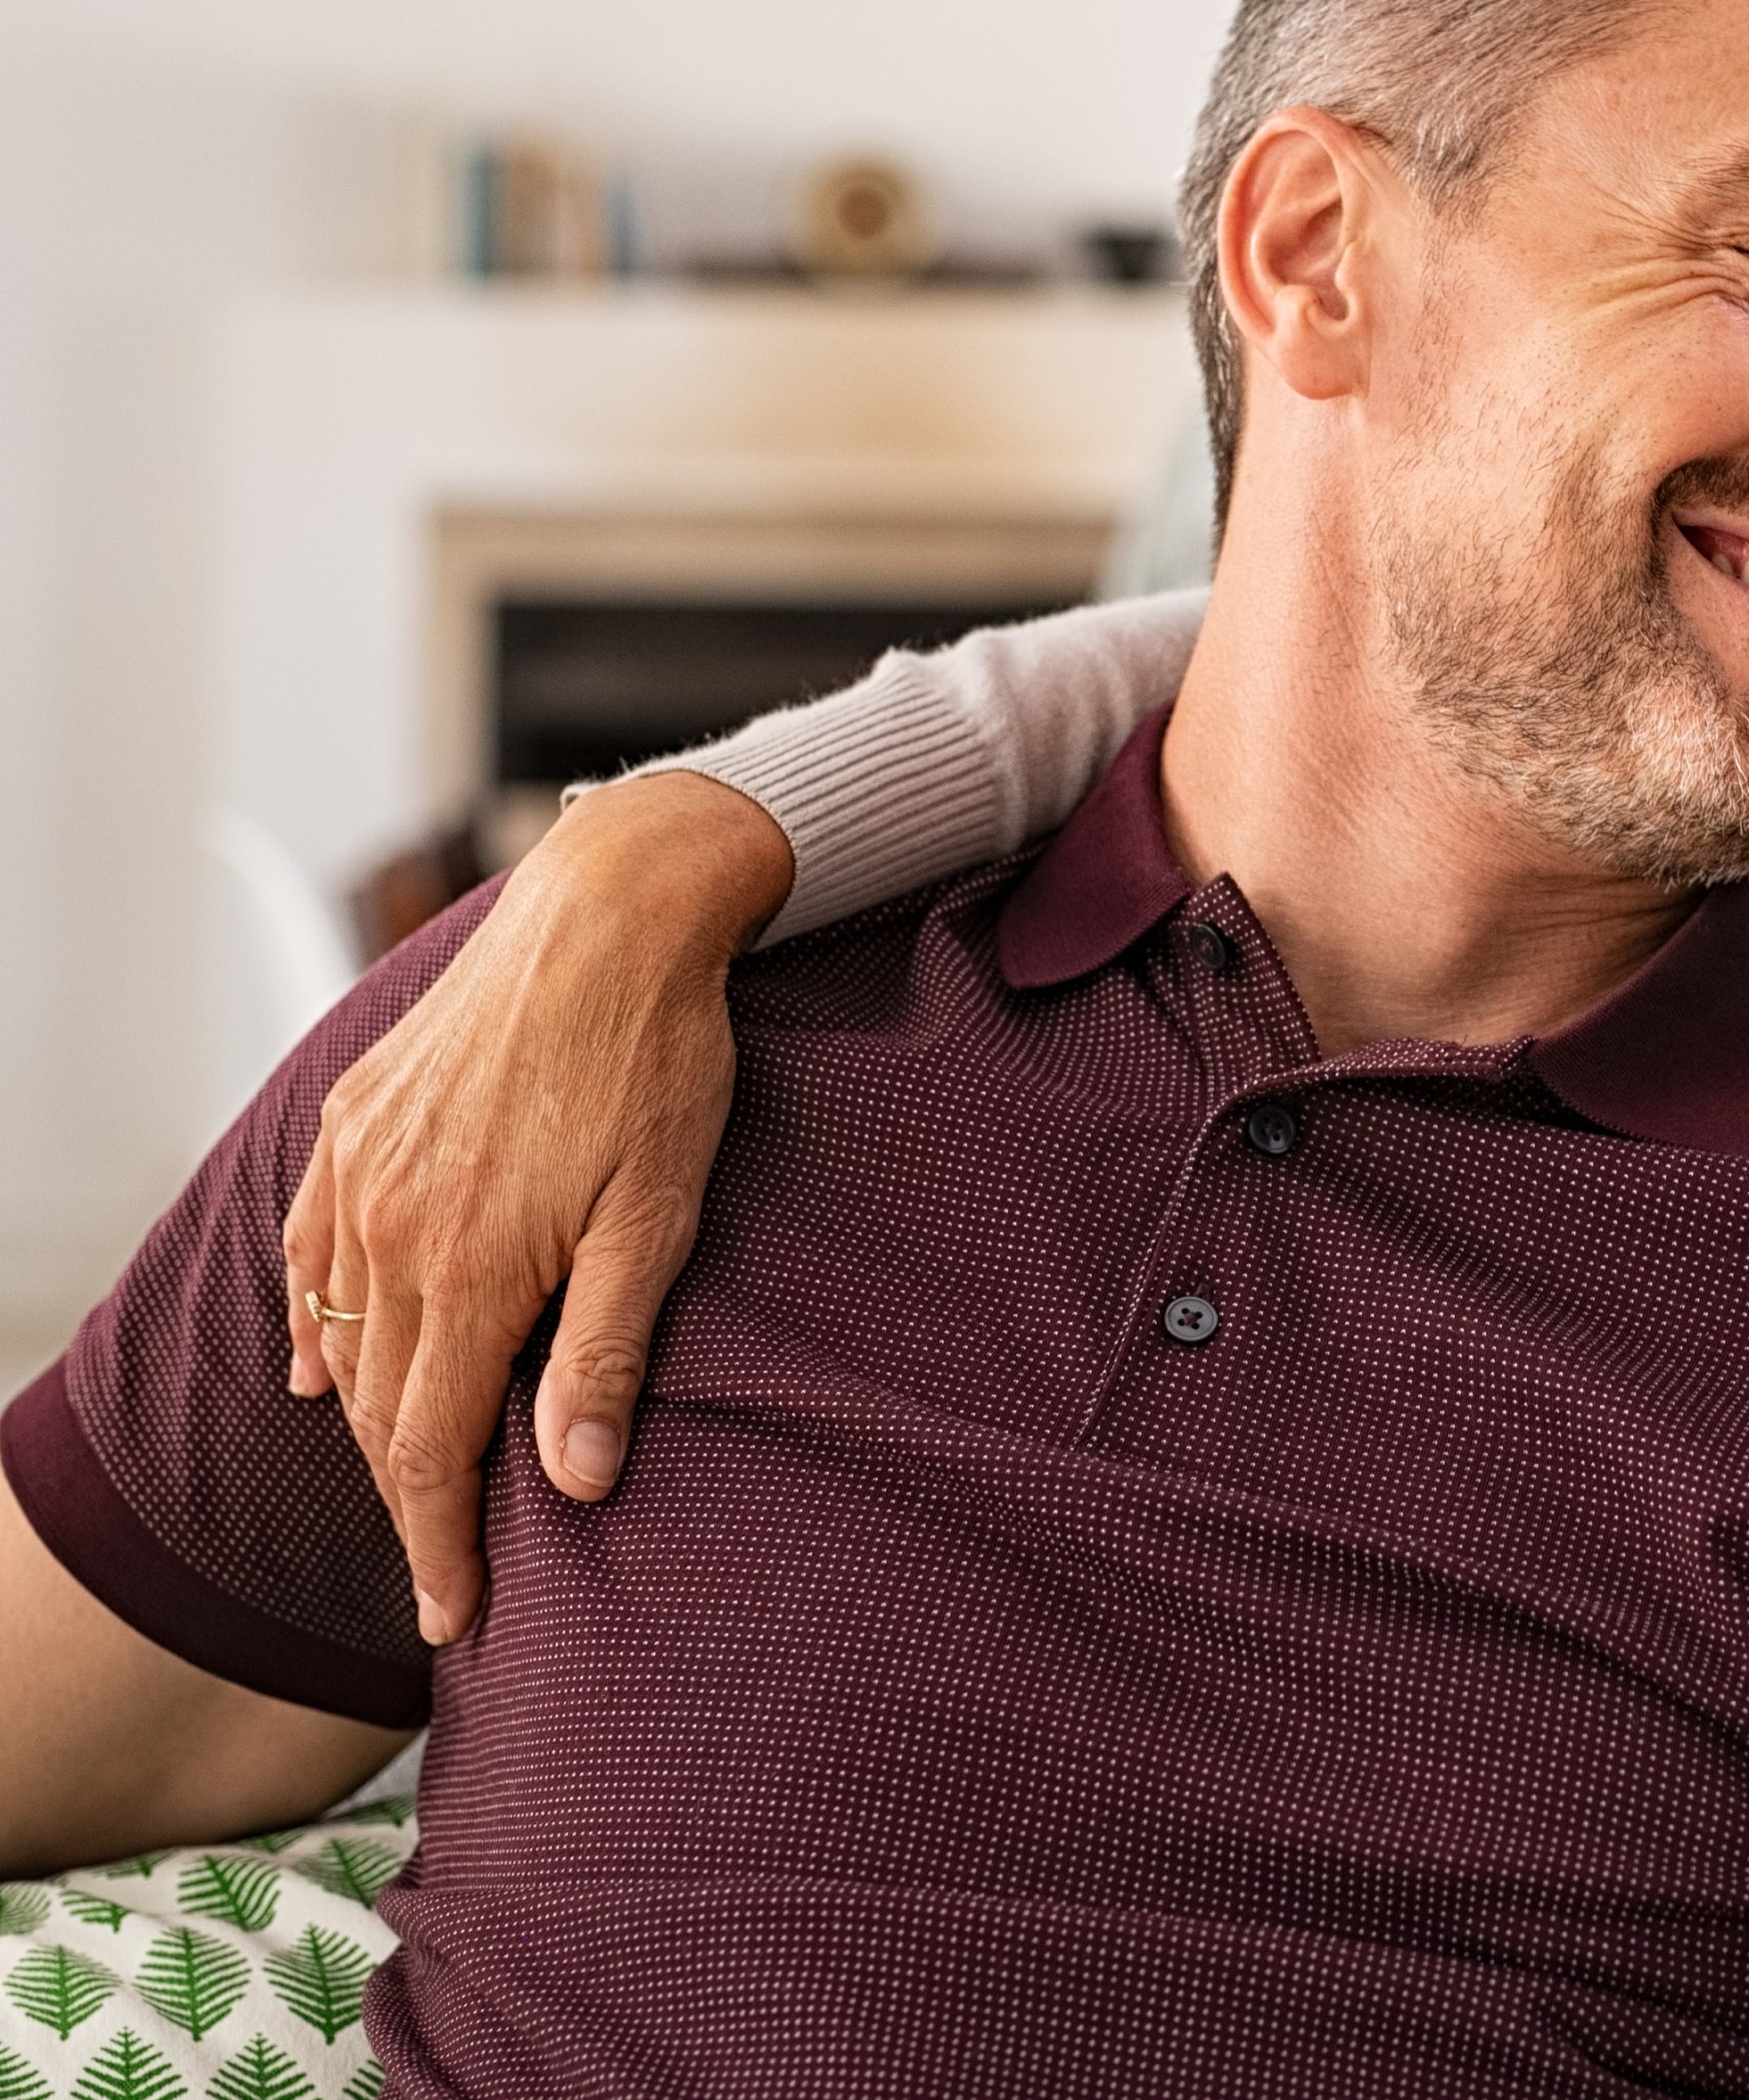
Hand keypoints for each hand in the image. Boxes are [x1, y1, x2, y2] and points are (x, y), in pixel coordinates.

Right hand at [283, 771, 788, 1642]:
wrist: (610, 911)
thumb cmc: (655, 1058)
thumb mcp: (658, 1212)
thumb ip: (607, 1348)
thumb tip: (579, 1481)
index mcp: (468, 1269)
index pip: (432, 1449)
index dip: (440, 1543)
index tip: (452, 1616)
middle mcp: (391, 1231)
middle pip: (382, 1407)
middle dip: (409, 1499)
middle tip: (440, 1569)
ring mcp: (362, 1173)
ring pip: (344, 1335)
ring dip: (370, 1416)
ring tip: (406, 1481)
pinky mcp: (356, 1122)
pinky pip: (311, 1250)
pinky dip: (317, 1318)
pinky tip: (327, 1361)